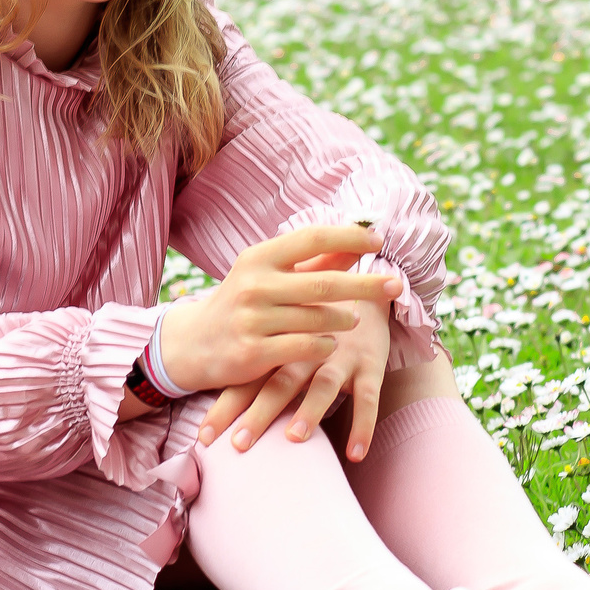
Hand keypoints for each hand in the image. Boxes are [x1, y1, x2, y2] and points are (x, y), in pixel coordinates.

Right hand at [158, 226, 400, 395]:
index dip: (349, 237)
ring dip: (344, 319)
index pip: (312, 238)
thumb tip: (359, 241)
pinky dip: (325, 345)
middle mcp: (254, 284)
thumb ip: (313, 262)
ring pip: (319, 318)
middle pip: (324, 282)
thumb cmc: (243, 303)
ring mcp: (253, 319)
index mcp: (259, 257)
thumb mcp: (269, 275)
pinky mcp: (253, 353)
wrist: (193, 343)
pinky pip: (305, 347)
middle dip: (365, 284)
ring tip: (353, 320)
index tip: (379, 241)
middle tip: (396, 285)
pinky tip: (329, 344)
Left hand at [201, 288, 393, 458]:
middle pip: (278, 385)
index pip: (247, 381)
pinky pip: (368, 398)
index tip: (204, 437)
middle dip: (258, 415)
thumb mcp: (285, 337)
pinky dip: (363, 426)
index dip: (225, 408)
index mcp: (280, 349)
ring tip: (294, 438)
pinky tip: (355, 455)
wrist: (362, 286)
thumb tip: (213, 390)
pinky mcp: (370, 364)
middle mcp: (306, 353)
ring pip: (322, 387)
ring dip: (309, 412)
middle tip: (239, 444)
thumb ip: (258, 363)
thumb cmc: (316, 323)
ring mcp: (339, 358)